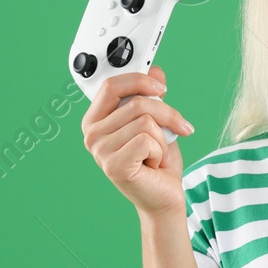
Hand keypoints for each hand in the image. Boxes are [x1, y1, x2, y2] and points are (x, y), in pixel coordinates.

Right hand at [80, 66, 196, 219]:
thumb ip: (151, 96)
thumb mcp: (157, 122)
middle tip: (175, 131)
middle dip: (166, 115)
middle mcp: (92, 135)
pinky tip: (153, 165)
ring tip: (156, 154)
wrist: (164, 197)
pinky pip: (147, 140)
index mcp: (95, 120)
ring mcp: (100, 151)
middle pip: (137, 103)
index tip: (161, 87)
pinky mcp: (114, 166)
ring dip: (163, 139)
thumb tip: (156, 70)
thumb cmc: (157, 162)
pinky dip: (160, 152)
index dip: (139, 80)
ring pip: (146, 121)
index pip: (112, 85)